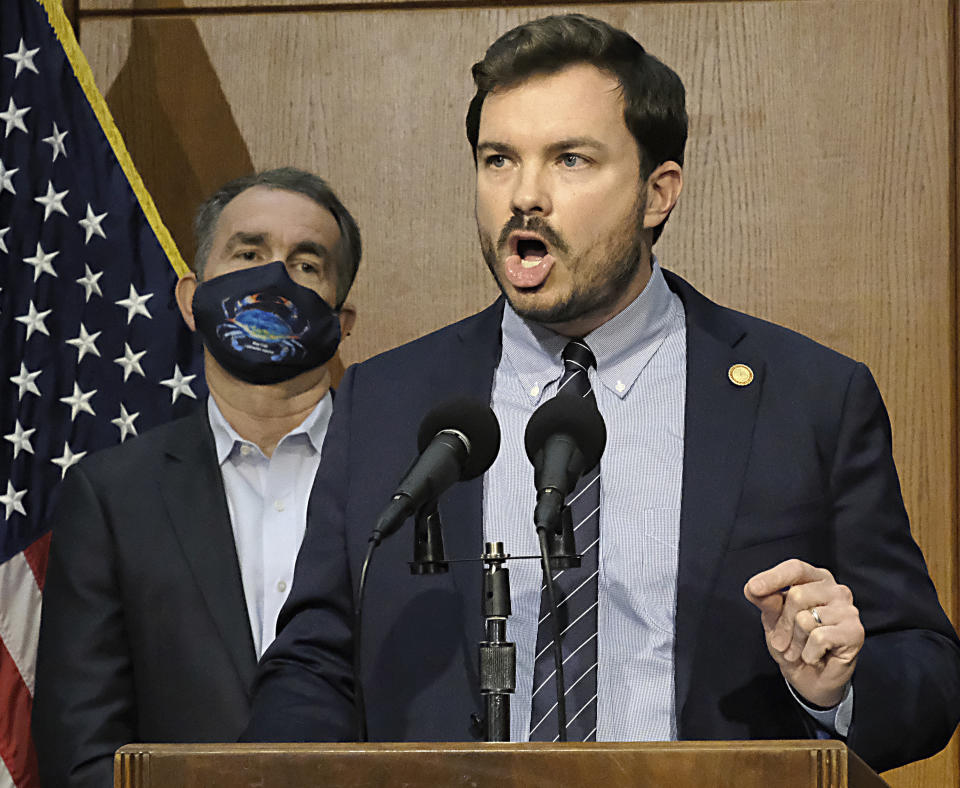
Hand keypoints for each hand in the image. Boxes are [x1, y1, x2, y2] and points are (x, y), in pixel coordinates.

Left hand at [744, 559, 863, 707]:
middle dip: (783, 625)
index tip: (753, 589)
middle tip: (781, 643)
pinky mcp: (855, 631)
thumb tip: (753, 588)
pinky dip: (809, 652)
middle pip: (797, 596)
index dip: (773, 577)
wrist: (811, 679)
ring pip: (806, 619)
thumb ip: (767, 602)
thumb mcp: (773, 620)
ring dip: (795, 642)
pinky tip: (814, 656)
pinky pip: (819, 637)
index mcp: (815, 579)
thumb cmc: (793, 643)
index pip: (795, 568)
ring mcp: (848, 610)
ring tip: (798, 650)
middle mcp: (836, 590)